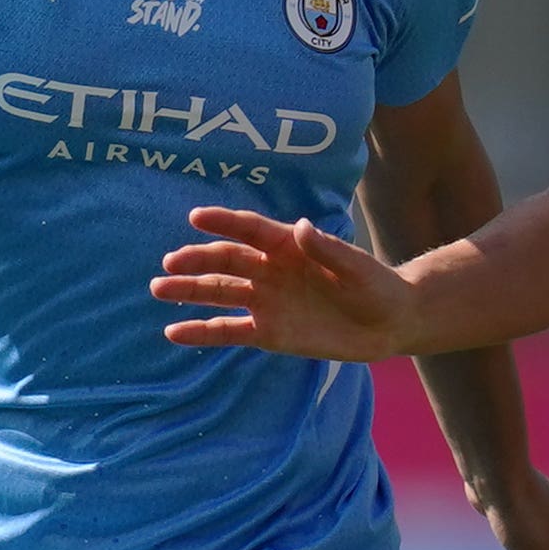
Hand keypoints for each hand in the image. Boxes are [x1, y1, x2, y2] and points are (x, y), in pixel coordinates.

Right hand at [154, 207, 419, 359]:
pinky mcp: (268, 332)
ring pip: (220, 294)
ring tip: (160, 289)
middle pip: (227, 262)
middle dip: (198, 261)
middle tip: (170, 263)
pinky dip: (202, 331)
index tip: (197, 217)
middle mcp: (271, 270)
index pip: (251, 230)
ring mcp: (267, 301)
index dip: (225, 223)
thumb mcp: (357, 268)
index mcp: (290, 246)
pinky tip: (174, 331)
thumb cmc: (376, 287)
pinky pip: (229, 331)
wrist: (388, 323)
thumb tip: (301, 227)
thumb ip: (328, 249)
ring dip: (189, 291)